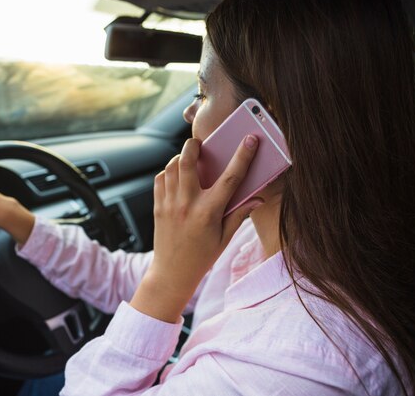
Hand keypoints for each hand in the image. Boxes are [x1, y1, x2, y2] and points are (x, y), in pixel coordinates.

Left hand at [130, 135, 262, 322]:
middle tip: (200, 142)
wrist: (172, 274)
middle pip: (187, 161)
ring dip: (180, 158)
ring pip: (171, 167)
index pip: (230, 177)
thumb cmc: (201, 257)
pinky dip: (168, 172)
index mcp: (209, 212)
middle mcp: (187, 204)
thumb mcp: (225, 238)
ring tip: (190, 160)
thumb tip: (257, 198)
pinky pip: (160, 179)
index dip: (243, 156)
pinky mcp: (157, 207)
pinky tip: (177, 176)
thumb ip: (239, 214)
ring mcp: (169, 204)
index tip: (250, 140)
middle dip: (193, 146)